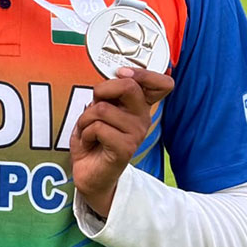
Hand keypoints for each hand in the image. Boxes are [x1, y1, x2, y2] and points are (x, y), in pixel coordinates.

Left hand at [69, 67, 174, 217]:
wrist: (90, 174)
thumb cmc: (94, 140)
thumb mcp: (100, 110)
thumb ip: (109, 93)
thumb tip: (116, 77)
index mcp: (139, 106)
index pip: (162, 83)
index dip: (142, 72)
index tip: (122, 74)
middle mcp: (142, 118)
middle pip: (129, 85)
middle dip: (101, 90)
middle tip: (94, 105)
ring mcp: (136, 133)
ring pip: (103, 108)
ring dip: (85, 119)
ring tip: (89, 131)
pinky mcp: (126, 148)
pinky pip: (98, 127)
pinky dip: (85, 133)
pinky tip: (90, 143)